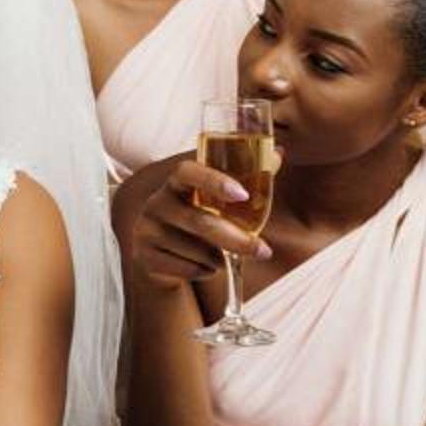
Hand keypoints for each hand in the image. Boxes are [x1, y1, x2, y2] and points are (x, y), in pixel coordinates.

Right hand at [124, 153, 274, 287]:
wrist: (157, 253)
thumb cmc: (196, 217)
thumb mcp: (215, 197)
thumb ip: (244, 176)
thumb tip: (279, 153)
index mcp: (176, 182)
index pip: (188, 172)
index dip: (214, 181)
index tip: (242, 193)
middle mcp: (157, 203)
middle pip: (201, 223)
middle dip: (237, 240)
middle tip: (264, 251)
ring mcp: (148, 231)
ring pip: (199, 252)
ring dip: (220, 258)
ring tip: (219, 255)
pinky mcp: (146, 258)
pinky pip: (189, 270)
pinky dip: (205, 271)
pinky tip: (200, 265)